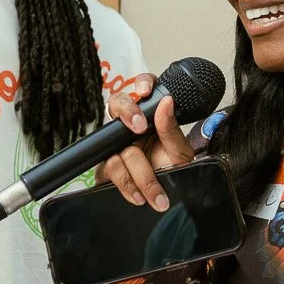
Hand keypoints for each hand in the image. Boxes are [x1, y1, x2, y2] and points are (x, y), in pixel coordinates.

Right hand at [96, 74, 195, 209]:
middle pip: (116, 105)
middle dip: (127, 113)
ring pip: (116, 147)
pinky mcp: (104, 169)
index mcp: (150, 118)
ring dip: (139, 172)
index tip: (145, 91)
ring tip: (156, 192)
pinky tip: (139, 196)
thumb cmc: (173, 171)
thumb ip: (171, 129)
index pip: (142, 88)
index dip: (142, 82)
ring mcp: (114, 147)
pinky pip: (109, 169)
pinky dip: (127, 185)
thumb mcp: (179, 153)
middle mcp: (129, 129)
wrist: (166, 200)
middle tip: (140, 129)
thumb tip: (166, 102)